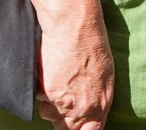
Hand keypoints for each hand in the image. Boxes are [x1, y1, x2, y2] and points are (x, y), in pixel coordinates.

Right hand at [36, 12, 112, 128]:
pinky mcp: (43, 91)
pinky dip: (42, 87)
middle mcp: (80, 108)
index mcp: (99, 104)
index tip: (78, 126)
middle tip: (64, 102)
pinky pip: (39, 97)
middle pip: (66, 128)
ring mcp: (60, 102)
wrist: (74, 25)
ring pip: (49, 114)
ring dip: (51, 104)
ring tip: (59, 78)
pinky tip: (50, 68)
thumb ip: (98, 98)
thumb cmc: (93, 44)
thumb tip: (91, 110)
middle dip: (63, 121)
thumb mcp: (105, 74)